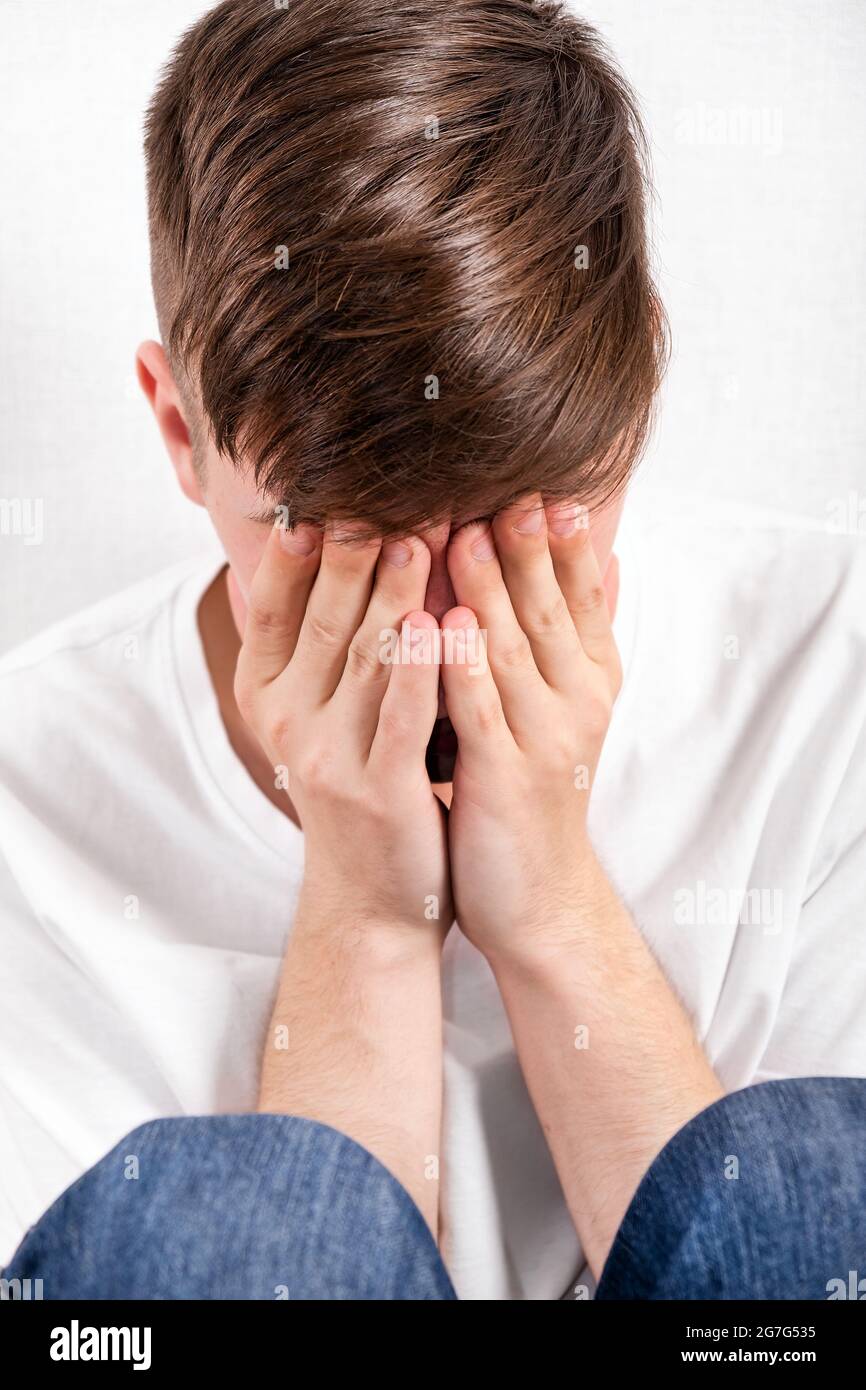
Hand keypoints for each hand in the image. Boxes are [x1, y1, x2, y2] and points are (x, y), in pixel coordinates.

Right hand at [234, 520, 451, 944]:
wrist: (375, 892)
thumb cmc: (357, 780)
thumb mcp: (316, 712)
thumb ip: (313, 641)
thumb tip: (301, 548)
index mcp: (266, 694)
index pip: (275, 608)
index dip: (295, 554)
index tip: (318, 500)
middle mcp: (285, 722)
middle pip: (322, 622)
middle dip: (351, 557)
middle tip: (380, 499)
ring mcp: (328, 758)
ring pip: (364, 661)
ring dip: (391, 595)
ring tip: (417, 537)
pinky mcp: (378, 789)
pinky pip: (401, 718)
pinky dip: (419, 669)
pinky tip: (436, 623)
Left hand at [439, 493, 621, 963]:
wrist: (534, 894)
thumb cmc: (536, 791)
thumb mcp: (568, 711)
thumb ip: (578, 638)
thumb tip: (608, 561)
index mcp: (590, 682)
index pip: (583, 597)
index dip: (567, 542)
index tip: (547, 485)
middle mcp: (577, 705)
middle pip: (550, 610)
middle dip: (527, 545)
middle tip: (506, 485)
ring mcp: (542, 741)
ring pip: (512, 651)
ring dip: (489, 590)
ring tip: (461, 533)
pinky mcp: (504, 778)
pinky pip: (478, 712)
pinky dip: (463, 667)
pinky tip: (442, 626)